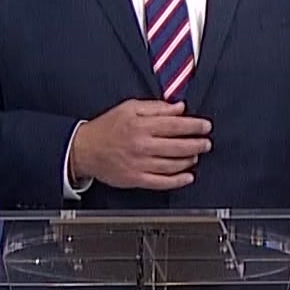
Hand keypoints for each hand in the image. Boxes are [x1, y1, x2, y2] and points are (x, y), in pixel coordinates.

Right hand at [69, 100, 211, 190]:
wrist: (83, 149)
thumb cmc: (106, 128)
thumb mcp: (129, 108)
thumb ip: (156, 107)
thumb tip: (178, 108)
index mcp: (141, 126)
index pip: (176, 126)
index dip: (195, 126)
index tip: (206, 126)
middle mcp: (142, 146)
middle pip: (179, 146)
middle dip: (197, 144)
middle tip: (206, 142)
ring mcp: (139, 164)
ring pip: (173, 164)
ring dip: (189, 160)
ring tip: (196, 155)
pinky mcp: (136, 179)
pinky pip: (162, 182)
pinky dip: (178, 181)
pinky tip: (188, 177)